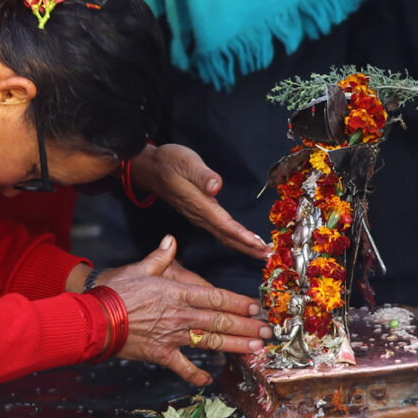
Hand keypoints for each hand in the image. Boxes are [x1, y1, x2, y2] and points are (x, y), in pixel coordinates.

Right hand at [102, 236, 271, 386]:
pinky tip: (209, 380)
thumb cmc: (116, 290)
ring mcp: (173, 336)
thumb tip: (170, 239)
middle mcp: (182, 314)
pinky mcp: (161, 353)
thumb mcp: (139, 268)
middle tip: (267, 332)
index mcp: (179, 292)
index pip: (218, 297)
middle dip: (247, 327)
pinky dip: (196, 375)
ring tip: (255, 349)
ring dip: (235, 346)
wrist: (95, 318)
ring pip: (212, 341)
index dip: (240, 303)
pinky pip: (183, 367)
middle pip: (221, 321)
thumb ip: (160, 256)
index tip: (256, 307)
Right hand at [126, 143, 268, 259]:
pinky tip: (241, 239)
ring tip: (260, 251)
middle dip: (247, 248)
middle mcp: (199, 215)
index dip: (243, 236)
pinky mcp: (198, 214)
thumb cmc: (169, 162)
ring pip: (223, 236)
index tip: (259, 245)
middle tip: (267, 255)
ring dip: (242, 245)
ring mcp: (197, 216)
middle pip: (227, 236)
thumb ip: (201, 175)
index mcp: (199, 204)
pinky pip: (219, 231)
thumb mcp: (186, 162)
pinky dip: (233, 238)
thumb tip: (216, 186)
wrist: (149, 168)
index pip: (225, 225)